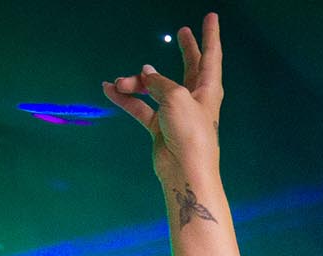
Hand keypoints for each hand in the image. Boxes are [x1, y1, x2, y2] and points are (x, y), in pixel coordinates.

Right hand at [102, 14, 223, 187]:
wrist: (185, 172)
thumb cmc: (190, 134)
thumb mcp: (176, 97)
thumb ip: (161, 82)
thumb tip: (147, 73)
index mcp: (208, 90)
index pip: (211, 56)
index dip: (210, 36)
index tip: (211, 17)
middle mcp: (194, 100)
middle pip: (189, 67)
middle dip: (187, 49)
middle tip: (182, 31)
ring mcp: (177, 114)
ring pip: (156, 88)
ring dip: (136, 82)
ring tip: (120, 82)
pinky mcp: (161, 128)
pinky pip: (141, 107)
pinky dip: (126, 99)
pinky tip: (110, 90)